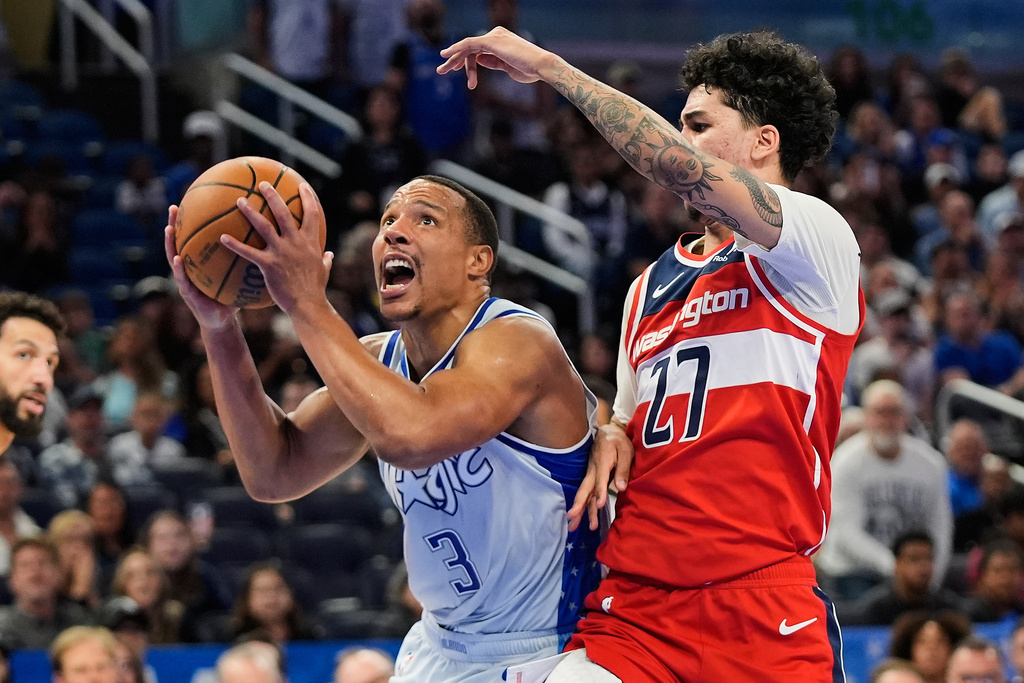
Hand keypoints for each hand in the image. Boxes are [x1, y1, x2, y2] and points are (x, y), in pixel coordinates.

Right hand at [164, 205, 238, 330]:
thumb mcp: (238, 276)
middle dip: (176, 225)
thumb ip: (244, 260)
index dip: (193, 222)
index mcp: (200, 262)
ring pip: (174, 257)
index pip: (196, 238)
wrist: (222, 321)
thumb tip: (263, 240)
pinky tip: (177, 258)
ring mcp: (186, 280)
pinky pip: (183, 279)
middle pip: (181, 242)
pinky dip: (178, 268)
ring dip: (170, 243)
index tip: (193, 201)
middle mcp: (190, 268)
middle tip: (174, 207)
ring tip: (169, 229)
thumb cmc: (230, 297)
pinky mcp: (188, 294)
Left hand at [226, 182, 333, 313]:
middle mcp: (296, 243)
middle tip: (262, 184)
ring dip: (251, 212)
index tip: (302, 185)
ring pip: (264, 226)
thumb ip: (326, 261)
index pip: (312, 214)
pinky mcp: (269, 265)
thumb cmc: (315, 290)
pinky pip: (248, 252)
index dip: (308, 198)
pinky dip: (235, 244)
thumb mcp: (324, 271)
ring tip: (239, 200)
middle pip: (283, 212)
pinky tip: (222, 237)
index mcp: (311, 242)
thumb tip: (330, 255)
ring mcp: (282, 252)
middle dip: (273, 195)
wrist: (308, 304)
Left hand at [437, 27, 556, 89]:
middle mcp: (497, 34)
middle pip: (471, 47)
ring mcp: (494, 36)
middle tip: (442, 70)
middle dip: (455, 59)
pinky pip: (469, 43)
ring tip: (441, 69)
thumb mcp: (507, 67)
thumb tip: (480, 60)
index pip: (479, 49)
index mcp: (502, 41)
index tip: (458, 71)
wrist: (540, 66)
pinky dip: (456, 48)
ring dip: (453, 58)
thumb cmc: (529, 70)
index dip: (466, 61)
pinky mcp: (491, 41)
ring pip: (467, 46)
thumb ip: (493, 62)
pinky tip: (446, 55)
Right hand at [567, 422, 633, 531]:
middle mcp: (593, 470)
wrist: (607, 432)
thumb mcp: (626, 450)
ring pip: (584, 494)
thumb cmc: (618, 441)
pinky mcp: (591, 478)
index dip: (600, 492)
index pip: (600, 479)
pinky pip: (585, 493)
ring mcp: (590, 474)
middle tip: (573, 518)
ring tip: (572, 526)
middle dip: (579, 504)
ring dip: (579, 510)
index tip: (600, 505)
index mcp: (602, 461)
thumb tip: (621, 488)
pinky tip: (578, 518)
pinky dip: (581, 506)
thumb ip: (623, 469)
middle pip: (585, 489)